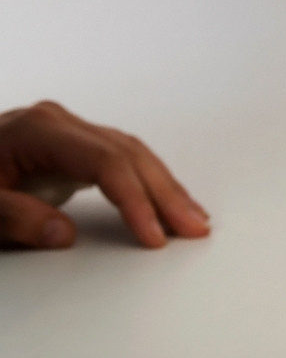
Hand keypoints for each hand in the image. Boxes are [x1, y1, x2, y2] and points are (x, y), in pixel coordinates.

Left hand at [0, 100, 209, 249]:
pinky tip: (164, 201)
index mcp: (37, 129)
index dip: (133, 199)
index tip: (152, 236)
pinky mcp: (71, 145)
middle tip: (195, 227)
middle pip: (128, 153)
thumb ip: (13, 218)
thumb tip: (65, 235)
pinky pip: (119, 159)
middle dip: (164, 192)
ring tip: (192, 218)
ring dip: (163, 187)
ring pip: (131, 153)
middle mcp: (59, 122)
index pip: (104, 161)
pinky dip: (145, 182)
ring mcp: (67, 130)